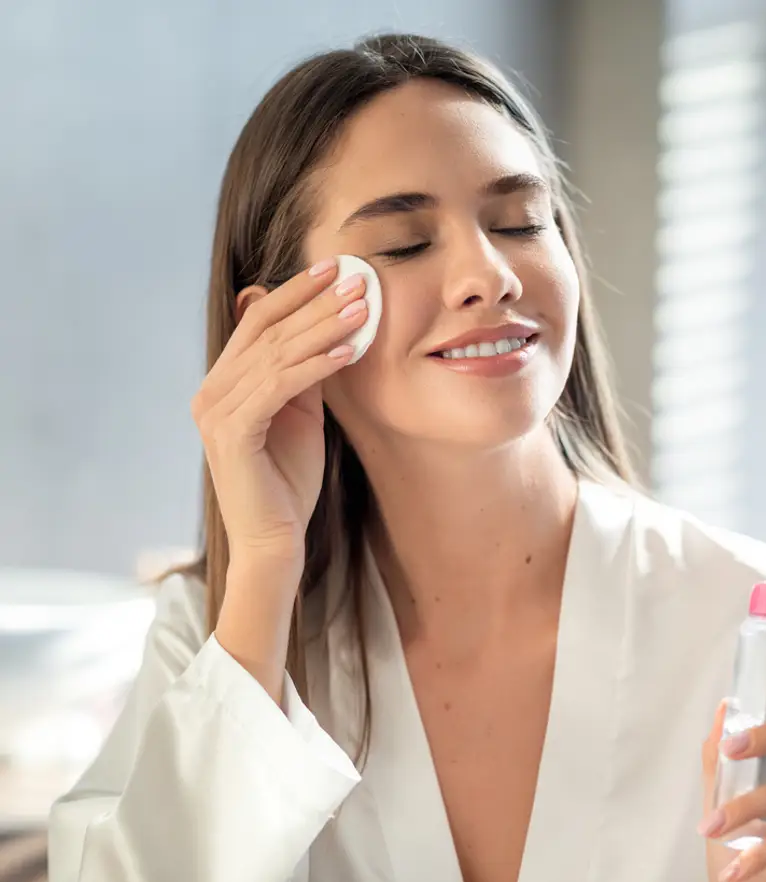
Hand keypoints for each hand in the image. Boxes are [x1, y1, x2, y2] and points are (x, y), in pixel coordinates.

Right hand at [191, 258, 368, 568]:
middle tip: (358, 280)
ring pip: (276, 354)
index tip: (334, 268)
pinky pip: (278, 386)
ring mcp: (216, 411)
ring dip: (323, 328)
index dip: (295, 292)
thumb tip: (325, 327)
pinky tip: (348, 352)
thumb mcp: (300, 413)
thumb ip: (303, 372)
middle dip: (316, 302)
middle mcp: (211, 391)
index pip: (259, 322)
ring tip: (363, 308)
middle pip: (268, 331)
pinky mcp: (231, 432)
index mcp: (224, 382)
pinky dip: (315, 366)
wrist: (274, 539)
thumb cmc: (288, 479)